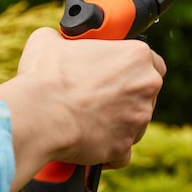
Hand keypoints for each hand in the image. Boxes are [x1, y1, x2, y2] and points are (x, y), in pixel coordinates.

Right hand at [0, 27, 165, 191]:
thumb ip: (67, 38)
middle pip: (147, 93)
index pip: (153, 62)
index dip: (135, 68)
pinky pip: (122, 152)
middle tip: (100, 95)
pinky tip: (91, 143)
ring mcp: (138, 119)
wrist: (38, 115)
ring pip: (135, 122)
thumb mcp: (51, 40)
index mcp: (137, 56)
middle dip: (127, 96)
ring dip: (118, 122)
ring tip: (89, 119)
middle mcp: (146, 87)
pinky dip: (109, 150)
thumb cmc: (46, 76)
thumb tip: (60, 42)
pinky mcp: (124, 147)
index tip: (119, 72)